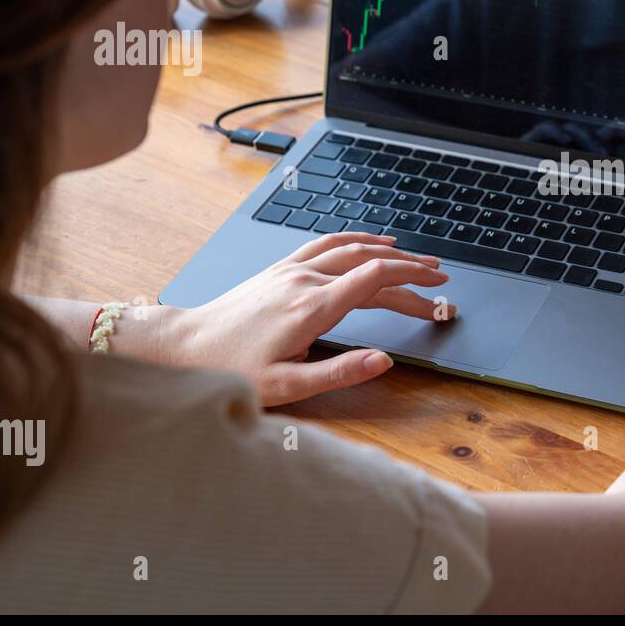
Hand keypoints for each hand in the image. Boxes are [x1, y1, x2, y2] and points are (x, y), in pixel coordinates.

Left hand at [165, 232, 453, 404]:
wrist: (184, 346)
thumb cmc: (231, 369)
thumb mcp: (286, 385)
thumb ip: (339, 372)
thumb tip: (384, 361)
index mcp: (311, 308)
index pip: (374, 279)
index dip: (412, 282)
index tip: (438, 290)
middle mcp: (303, 280)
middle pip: (370, 262)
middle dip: (410, 268)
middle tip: (440, 278)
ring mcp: (290, 269)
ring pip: (350, 248)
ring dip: (388, 250)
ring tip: (416, 258)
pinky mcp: (279, 268)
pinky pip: (325, 244)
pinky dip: (355, 240)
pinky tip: (369, 243)